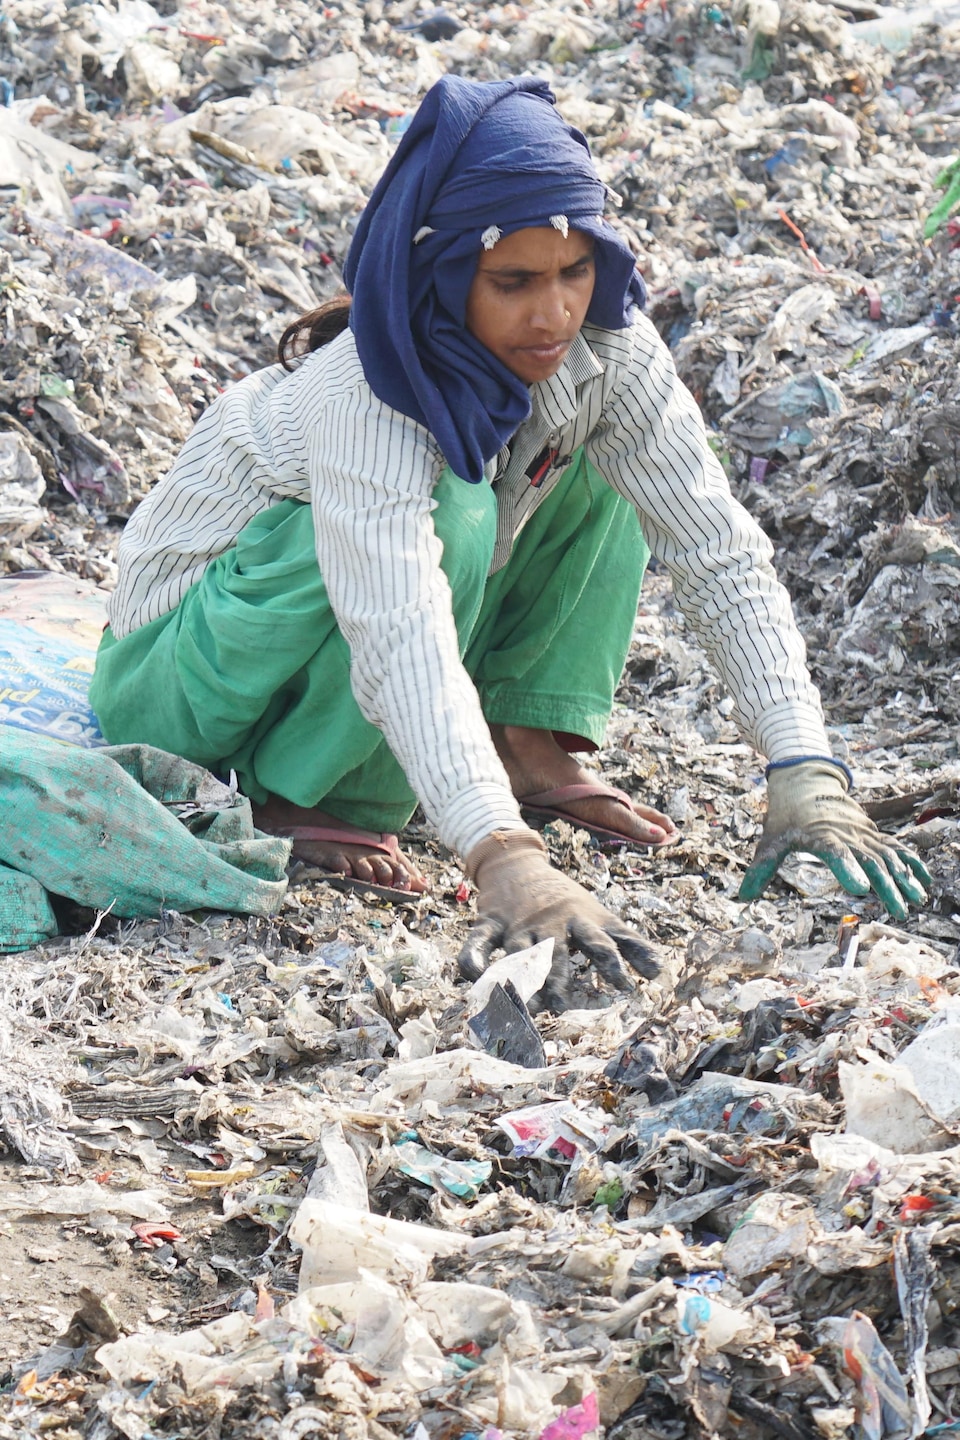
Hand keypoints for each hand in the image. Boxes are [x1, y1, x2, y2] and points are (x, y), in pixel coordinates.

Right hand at [459, 829, 657, 1008]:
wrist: (518, 864)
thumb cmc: (568, 901)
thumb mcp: (600, 916)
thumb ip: (628, 943)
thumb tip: (660, 972)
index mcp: (581, 922)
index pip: (601, 943)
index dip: (613, 965)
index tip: (626, 989)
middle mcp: (550, 925)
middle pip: (557, 953)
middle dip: (559, 979)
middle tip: (564, 1006)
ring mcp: (518, 925)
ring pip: (518, 953)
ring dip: (521, 978)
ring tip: (524, 1005)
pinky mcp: (489, 924)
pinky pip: (478, 943)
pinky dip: (472, 961)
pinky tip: (473, 980)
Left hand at [739, 760, 931, 919]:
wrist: (805, 780)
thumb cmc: (786, 814)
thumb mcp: (771, 840)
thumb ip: (761, 869)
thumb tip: (742, 898)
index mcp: (821, 836)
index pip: (835, 854)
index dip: (847, 869)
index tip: (858, 888)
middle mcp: (846, 834)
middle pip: (871, 860)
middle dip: (887, 887)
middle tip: (898, 912)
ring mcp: (862, 832)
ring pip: (888, 856)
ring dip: (904, 878)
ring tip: (916, 901)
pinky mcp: (871, 831)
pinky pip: (895, 846)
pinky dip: (911, 862)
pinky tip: (924, 880)